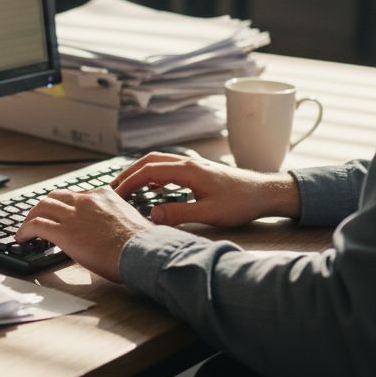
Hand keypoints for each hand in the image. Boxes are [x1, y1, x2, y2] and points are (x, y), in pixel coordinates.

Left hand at [15, 187, 152, 282]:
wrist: (141, 251)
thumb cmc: (141, 243)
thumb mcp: (128, 219)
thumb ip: (113, 218)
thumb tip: (107, 230)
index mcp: (103, 195)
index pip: (76, 195)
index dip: (65, 205)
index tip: (61, 213)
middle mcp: (86, 200)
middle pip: (55, 196)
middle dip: (44, 207)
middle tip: (38, 217)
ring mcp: (73, 214)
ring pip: (41, 207)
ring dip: (31, 217)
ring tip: (26, 228)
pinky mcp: (63, 232)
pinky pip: (36, 225)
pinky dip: (24, 230)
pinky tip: (22, 238)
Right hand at [112, 152, 300, 227]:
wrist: (264, 193)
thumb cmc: (240, 202)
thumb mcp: (209, 214)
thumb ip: (179, 214)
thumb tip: (151, 215)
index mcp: (188, 170)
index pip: (148, 171)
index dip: (128, 182)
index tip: (114, 194)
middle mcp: (188, 163)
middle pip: (149, 161)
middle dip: (128, 174)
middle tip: (111, 188)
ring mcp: (193, 165)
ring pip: (158, 162)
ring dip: (140, 171)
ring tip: (126, 186)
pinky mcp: (198, 171)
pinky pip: (168, 167)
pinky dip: (154, 173)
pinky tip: (153, 186)